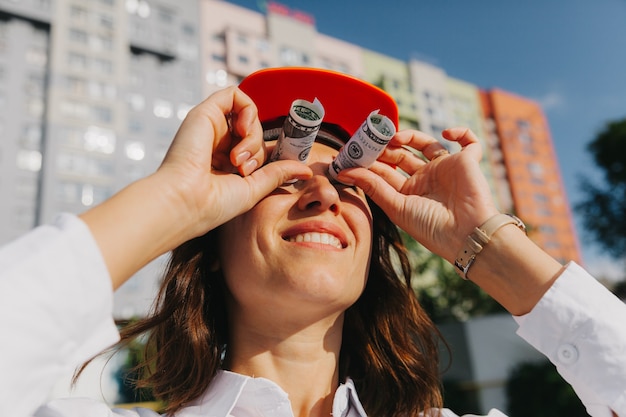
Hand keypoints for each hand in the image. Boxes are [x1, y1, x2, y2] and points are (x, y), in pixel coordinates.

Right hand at [155, 86, 312, 237]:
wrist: (187, 201)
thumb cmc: (214, 203)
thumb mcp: (254, 187)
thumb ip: (278, 173)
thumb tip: (306, 169)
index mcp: (224, 163)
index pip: (255, 147)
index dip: (265, 154)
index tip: (263, 170)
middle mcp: (217, 143)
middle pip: (254, 131)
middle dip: (258, 150)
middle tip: (244, 168)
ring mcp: (211, 127)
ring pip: (248, 115)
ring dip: (254, 135)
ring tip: (238, 158)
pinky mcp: (204, 113)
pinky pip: (234, 94)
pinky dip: (247, 110)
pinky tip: (242, 131)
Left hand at [337, 127, 498, 262]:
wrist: (466, 234)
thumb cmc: (431, 227)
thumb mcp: (396, 206)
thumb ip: (372, 186)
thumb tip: (343, 172)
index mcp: (409, 192)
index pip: (386, 171)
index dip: (369, 161)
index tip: (351, 152)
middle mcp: (426, 179)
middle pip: (402, 155)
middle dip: (384, 147)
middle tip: (370, 140)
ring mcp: (445, 169)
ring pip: (426, 143)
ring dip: (410, 136)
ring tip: (394, 137)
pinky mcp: (467, 162)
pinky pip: (469, 142)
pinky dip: (461, 132)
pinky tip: (445, 133)